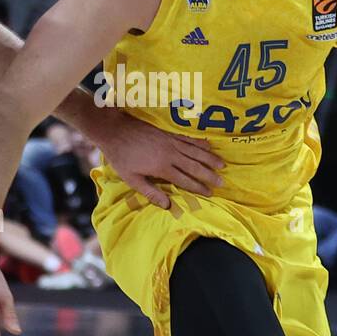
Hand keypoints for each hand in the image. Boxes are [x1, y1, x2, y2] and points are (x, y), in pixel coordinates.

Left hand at [97, 111, 224, 208]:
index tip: (209, 193)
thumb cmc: (121, 157)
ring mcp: (171, 141)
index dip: (198, 188)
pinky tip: (209, 145)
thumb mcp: (131, 179)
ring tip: (222, 165)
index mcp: (162, 168)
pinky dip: (200, 142)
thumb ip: (150, 192)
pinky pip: (189, 138)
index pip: (185, 180)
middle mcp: (170, 154)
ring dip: (210, 159)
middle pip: (194, 166)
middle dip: (209, 175)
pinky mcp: (169, 132)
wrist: (114, 130)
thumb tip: (167, 205)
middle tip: (222, 182)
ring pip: (195, 151)